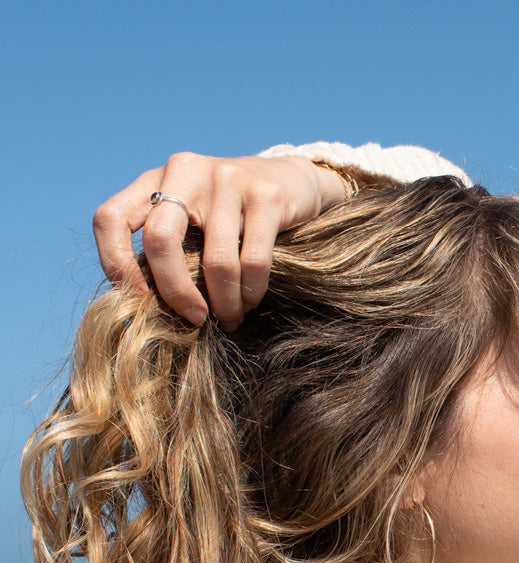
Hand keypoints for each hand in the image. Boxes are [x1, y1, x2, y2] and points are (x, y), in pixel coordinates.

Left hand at [92, 153, 349, 329]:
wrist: (292, 181)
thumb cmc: (233, 216)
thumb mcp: (193, 219)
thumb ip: (171, 247)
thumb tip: (149, 309)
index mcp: (155, 180)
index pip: (110, 218)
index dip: (115, 263)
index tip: (139, 300)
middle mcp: (185, 171)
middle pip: (161, 241)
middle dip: (176, 292)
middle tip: (194, 319)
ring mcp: (226, 179)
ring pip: (216, 262)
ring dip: (224, 304)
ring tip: (230, 319)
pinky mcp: (265, 195)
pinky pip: (254, 261)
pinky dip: (251, 293)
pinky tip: (250, 302)